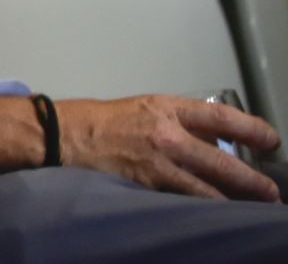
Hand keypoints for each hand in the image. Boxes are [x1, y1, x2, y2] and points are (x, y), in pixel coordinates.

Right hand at [60, 96, 281, 200]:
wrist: (59, 135)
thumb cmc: (95, 121)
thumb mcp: (140, 110)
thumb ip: (173, 123)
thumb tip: (205, 143)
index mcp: (164, 108)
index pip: (219, 116)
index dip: (251, 129)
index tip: (271, 140)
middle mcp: (165, 133)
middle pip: (222, 160)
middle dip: (251, 180)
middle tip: (271, 192)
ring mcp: (156, 162)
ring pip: (207, 189)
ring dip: (232, 201)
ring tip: (251, 210)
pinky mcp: (144, 185)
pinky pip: (182, 201)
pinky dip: (201, 210)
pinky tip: (213, 218)